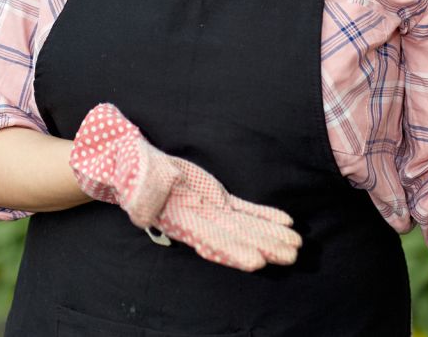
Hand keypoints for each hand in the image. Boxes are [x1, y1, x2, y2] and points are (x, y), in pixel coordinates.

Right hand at [69, 103, 301, 270]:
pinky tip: (285, 222)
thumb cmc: (130, 171)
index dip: (233, 251)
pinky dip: (264, 216)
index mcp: (179, 220)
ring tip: (296, 245)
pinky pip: (244, 209)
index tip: (255, 263)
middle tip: (291, 257)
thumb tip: (142, 210)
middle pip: (237, 238)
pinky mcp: (216, 198)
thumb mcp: (132, 180)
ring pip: (245, 226)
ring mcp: (210, 210)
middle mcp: (199, 221)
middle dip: (264, 247)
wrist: (132, 163)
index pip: (210, 239)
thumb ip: (141, 195)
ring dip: (271, 235)